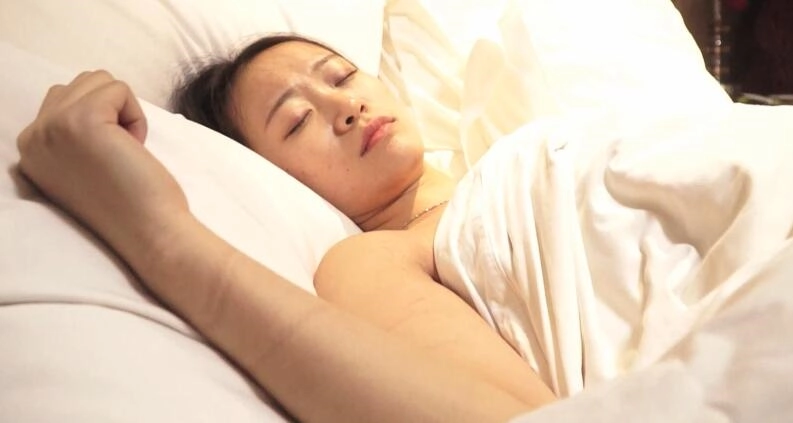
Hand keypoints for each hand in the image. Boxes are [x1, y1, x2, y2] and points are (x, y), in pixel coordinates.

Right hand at [17, 70, 189, 258]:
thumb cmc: (130, 203)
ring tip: (124, 152)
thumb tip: (87, 96)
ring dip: (123, 112)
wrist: (148, 233)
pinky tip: (134, 150)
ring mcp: (52, 126)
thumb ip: (70, 134)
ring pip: (99, 80)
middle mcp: (32, 136)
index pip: (62, 98)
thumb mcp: (81, 164)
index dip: (100, 121)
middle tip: (118, 155)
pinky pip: (119, 89)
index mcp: (30, 149)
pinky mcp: (81, 119)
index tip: (106, 162)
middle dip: (110, 111)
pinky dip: (136, 116)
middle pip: (80, 83)